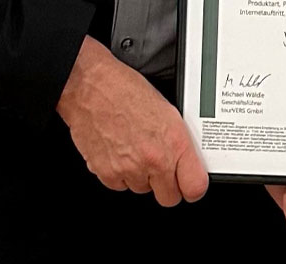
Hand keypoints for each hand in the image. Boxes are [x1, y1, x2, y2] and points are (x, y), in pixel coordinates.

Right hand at [56, 36, 206, 206]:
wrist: (90, 87)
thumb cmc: (125, 91)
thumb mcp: (167, 111)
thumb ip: (179, 143)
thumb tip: (186, 161)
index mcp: (174, 142)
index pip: (195, 187)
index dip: (192, 188)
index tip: (189, 184)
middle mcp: (154, 159)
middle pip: (169, 198)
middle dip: (165, 186)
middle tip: (159, 167)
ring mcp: (130, 169)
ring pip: (142, 189)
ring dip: (140, 176)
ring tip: (133, 148)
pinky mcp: (107, 173)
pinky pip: (119, 185)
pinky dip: (119, 173)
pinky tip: (118, 150)